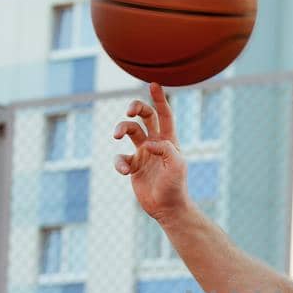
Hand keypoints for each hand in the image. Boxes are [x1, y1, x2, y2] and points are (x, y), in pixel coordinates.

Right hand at [113, 82, 188, 221]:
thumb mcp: (177, 165)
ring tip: (116, 135)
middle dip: (136, 108)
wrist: (168, 208)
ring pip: (129, 131)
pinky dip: (119, 162)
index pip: (164, 115)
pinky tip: (124, 170)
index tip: (153, 84)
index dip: (159, 99)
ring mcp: (143, 154)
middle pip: (144, 117)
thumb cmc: (176, 186)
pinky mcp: (133, 166)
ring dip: (121, 128)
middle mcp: (155, 143)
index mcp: (169, 140)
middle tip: (130, 112)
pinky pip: (120, 157)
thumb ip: (165, 149)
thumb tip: (147, 143)